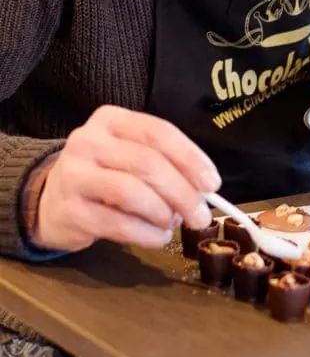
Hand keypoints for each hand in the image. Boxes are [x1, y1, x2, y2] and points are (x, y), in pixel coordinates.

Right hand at [34, 106, 220, 251]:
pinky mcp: (70, 210)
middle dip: (182, 192)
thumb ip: (163, 163)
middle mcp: (88, 140)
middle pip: (147, 163)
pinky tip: (157, 237)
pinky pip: (118, 224)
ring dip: (163, 213)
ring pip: (131, 192)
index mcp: (110, 119)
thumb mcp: (128, 155)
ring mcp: (74, 174)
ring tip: (173, 224)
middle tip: (200, 215)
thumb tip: (204, 189)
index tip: (212, 183)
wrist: (51, 200)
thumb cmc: (103, 174)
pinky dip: (146, 234)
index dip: (190, 158)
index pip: (158, 132)